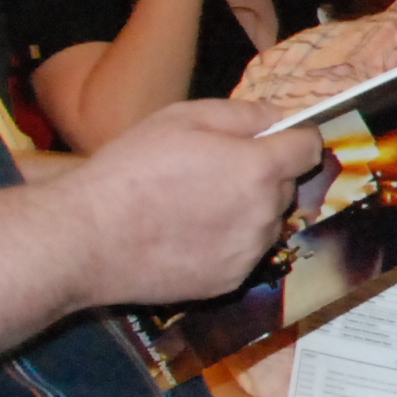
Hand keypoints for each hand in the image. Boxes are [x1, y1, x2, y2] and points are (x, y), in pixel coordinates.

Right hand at [57, 99, 326, 309]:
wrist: (88, 238)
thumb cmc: (131, 169)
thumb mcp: (182, 117)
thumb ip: (242, 114)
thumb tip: (277, 117)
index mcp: (258, 169)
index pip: (308, 147)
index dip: (293, 138)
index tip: (274, 139)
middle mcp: (264, 214)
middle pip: (286, 186)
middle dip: (263, 174)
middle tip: (215, 170)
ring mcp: (248, 252)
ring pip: (267, 221)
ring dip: (248, 210)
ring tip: (197, 205)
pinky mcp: (229, 282)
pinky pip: (245, 253)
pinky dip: (229, 241)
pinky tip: (189, 234)